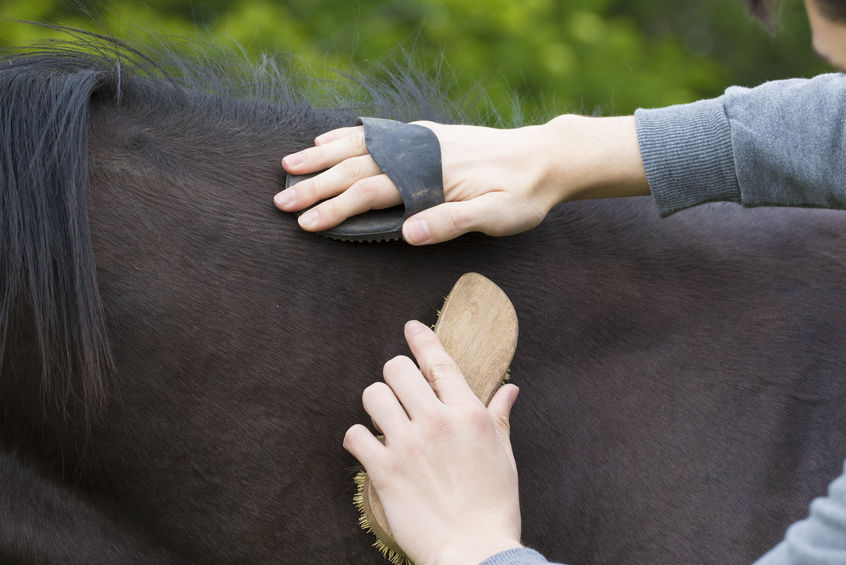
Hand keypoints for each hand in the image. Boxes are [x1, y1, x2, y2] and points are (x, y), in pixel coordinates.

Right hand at [277, 116, 647, 244]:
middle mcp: (419, 152)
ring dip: (322, 158)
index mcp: (430, 176)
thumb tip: (406, 232)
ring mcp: (420, 141)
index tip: (305, 223)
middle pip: (356, 169)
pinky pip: (377, 135)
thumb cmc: (522, 194)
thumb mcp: (495, 216)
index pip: (371, 193)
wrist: (545, 157)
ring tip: (288, 165)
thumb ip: (451, 223)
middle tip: (279, 200)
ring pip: (360, 148)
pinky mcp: (425, 136)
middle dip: (315, 186)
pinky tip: (328, 141)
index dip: (335, 209)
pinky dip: (347, 138)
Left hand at [343, 320, 522, 564]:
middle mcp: (436, 421)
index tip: (411, 327)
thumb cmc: (494, 505)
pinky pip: (355, 435)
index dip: (422, 338)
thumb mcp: (504, 455)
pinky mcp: (384, 470)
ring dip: (376, 404)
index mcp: (468, 413)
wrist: (475, 551)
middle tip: (399, 392)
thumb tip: (510, 389)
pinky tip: (368, 448)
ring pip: (373, 395)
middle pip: (397, 369)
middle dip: (395, 375)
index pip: (439, 361)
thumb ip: (499, 417)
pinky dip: (357, 439)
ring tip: (384, 419)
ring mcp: (408, 445)